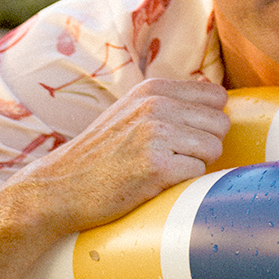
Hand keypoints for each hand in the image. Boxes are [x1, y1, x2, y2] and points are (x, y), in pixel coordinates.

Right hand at [5, 78, 230, 237]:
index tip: (184, 139)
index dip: (207, 123)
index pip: (217, 98)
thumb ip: (170, 103)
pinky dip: (183, 184)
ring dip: (194, 166)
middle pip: (220, 124)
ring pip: (213, 149)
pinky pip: (198, 173)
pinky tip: (155, 184)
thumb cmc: (101, 156)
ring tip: (161, 170)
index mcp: (153, 89)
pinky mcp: (156, 166)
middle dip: (204, 146)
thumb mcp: (131, 113)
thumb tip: (222, 101)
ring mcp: (155, 134)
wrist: (56, 189)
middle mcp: (156, 105)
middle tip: (171, 159)